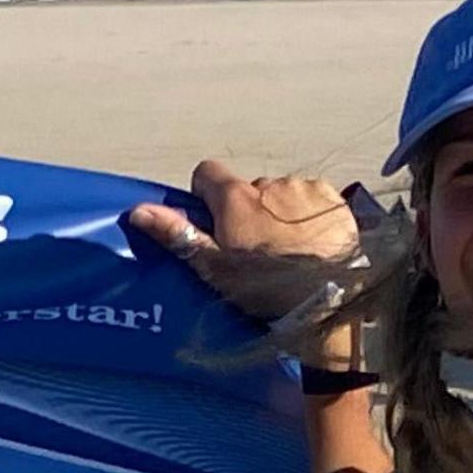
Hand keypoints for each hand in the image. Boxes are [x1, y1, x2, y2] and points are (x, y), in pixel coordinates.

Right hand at [124, 161, 363, 324]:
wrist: (326, 300)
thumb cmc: (265, 288)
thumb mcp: (214, 268)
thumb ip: (178, 234)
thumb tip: (139, 211)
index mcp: (235, 197)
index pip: (207, 172)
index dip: (206, 195)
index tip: (213, 221)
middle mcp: (269, 183)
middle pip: (247, 189)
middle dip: (248, 211)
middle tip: (255, 250)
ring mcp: (304, 189)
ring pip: (282, 194)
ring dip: (280, 214)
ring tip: (288, 250)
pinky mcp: (333, 200)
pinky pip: (313, 199)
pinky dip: (310, 216)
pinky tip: (312, 244)